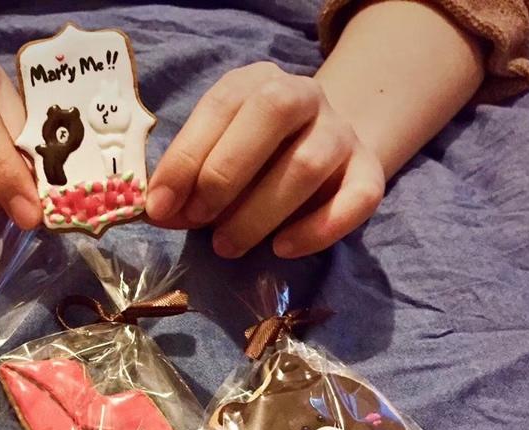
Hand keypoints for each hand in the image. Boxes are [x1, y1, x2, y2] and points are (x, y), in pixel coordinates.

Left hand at [146, 62, 384, 258]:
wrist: (326, 152)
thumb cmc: (253, 159)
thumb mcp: (214, 158)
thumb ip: (187, 182)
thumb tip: (159, 212)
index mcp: (257, 82)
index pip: (221, 105)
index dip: (186, 156)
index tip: (160, 206)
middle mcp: (305, 96)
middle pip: (273, 114)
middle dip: (224, 174)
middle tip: (198, 222)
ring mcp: (341, 133)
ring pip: (308, 164)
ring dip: (259, 213)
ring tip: (227, 246)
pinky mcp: (369, 172)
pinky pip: (357, 198)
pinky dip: (318, 229)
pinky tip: (282, 249)